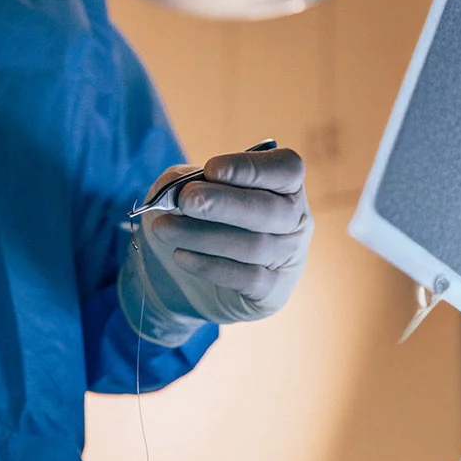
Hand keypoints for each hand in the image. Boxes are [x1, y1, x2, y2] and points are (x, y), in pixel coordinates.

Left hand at [119, 149, 312, 342]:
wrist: (179, 277)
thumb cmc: (190, 220)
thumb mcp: (180, 191)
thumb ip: (181, 181)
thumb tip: (179, 184)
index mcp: (283, 185)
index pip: (286, 169)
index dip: (251, 168)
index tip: (211, 169)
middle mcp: (294, 219)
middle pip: (270, 209)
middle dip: (224, 202)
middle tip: (187, 200)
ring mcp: (288, 258)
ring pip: (254, 245)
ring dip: (204, 235)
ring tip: (165, 228)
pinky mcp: (273, 292)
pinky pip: (247, 278)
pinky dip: (210, 265)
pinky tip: (180, 255)